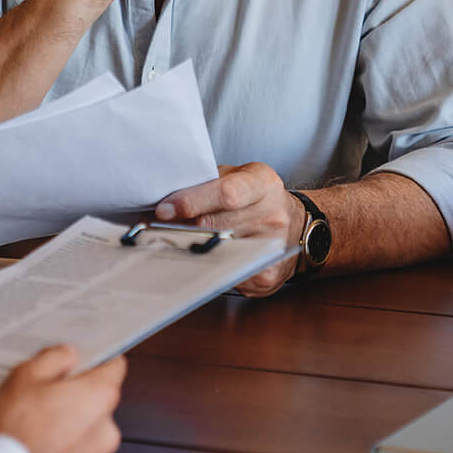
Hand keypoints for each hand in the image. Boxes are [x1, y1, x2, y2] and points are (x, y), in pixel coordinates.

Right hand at [0, 345, 125, 452]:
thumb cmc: (15, 432)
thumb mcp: (24, 377)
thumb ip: (53, 358)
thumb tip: (68, 354)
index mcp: (99, 395)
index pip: (114, 366)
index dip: (96, 361)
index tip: (80, 363)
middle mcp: (107, 427)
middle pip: (99, 401)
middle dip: (77, 398)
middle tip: (45, 399)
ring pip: (89, 432)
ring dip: (72, 428)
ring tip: (37, 429)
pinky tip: (41, 450)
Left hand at [156, 163, 301, 296]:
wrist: (294, 225)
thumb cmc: (255, 199)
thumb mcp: (236, 177)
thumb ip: (205, 183)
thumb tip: (165, 199)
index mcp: (262, 183)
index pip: (227, 193)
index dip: (192, 201)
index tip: (165, 209)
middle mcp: (273, 214)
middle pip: (216, 225)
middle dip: (181, 227)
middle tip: (158, 228)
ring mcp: (272, 246)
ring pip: (217, 252)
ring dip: (190, 249)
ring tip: (175, 242)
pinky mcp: (267, 275)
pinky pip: (227, 274)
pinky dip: (207, 268)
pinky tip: (198, 260)